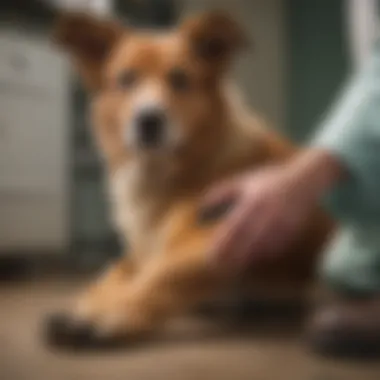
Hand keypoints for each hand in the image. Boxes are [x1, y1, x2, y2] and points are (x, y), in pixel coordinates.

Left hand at [203, 150, 342, 267]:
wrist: (304, 181)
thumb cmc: (268, 180)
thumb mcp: (243, 182)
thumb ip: (220, 195)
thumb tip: (199, 211)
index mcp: (252, 203)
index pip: (233, 230)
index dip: (222, 246)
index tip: (211, 257)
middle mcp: (266, 216)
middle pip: (246, 245)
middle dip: (231, 258)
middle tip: (218, 267)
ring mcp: (280, 226)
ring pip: (259, 251)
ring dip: (245, 259)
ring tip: (232, 264)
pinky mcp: (290, 234)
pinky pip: (272, 250)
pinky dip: (260, 256)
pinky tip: (252, 257)